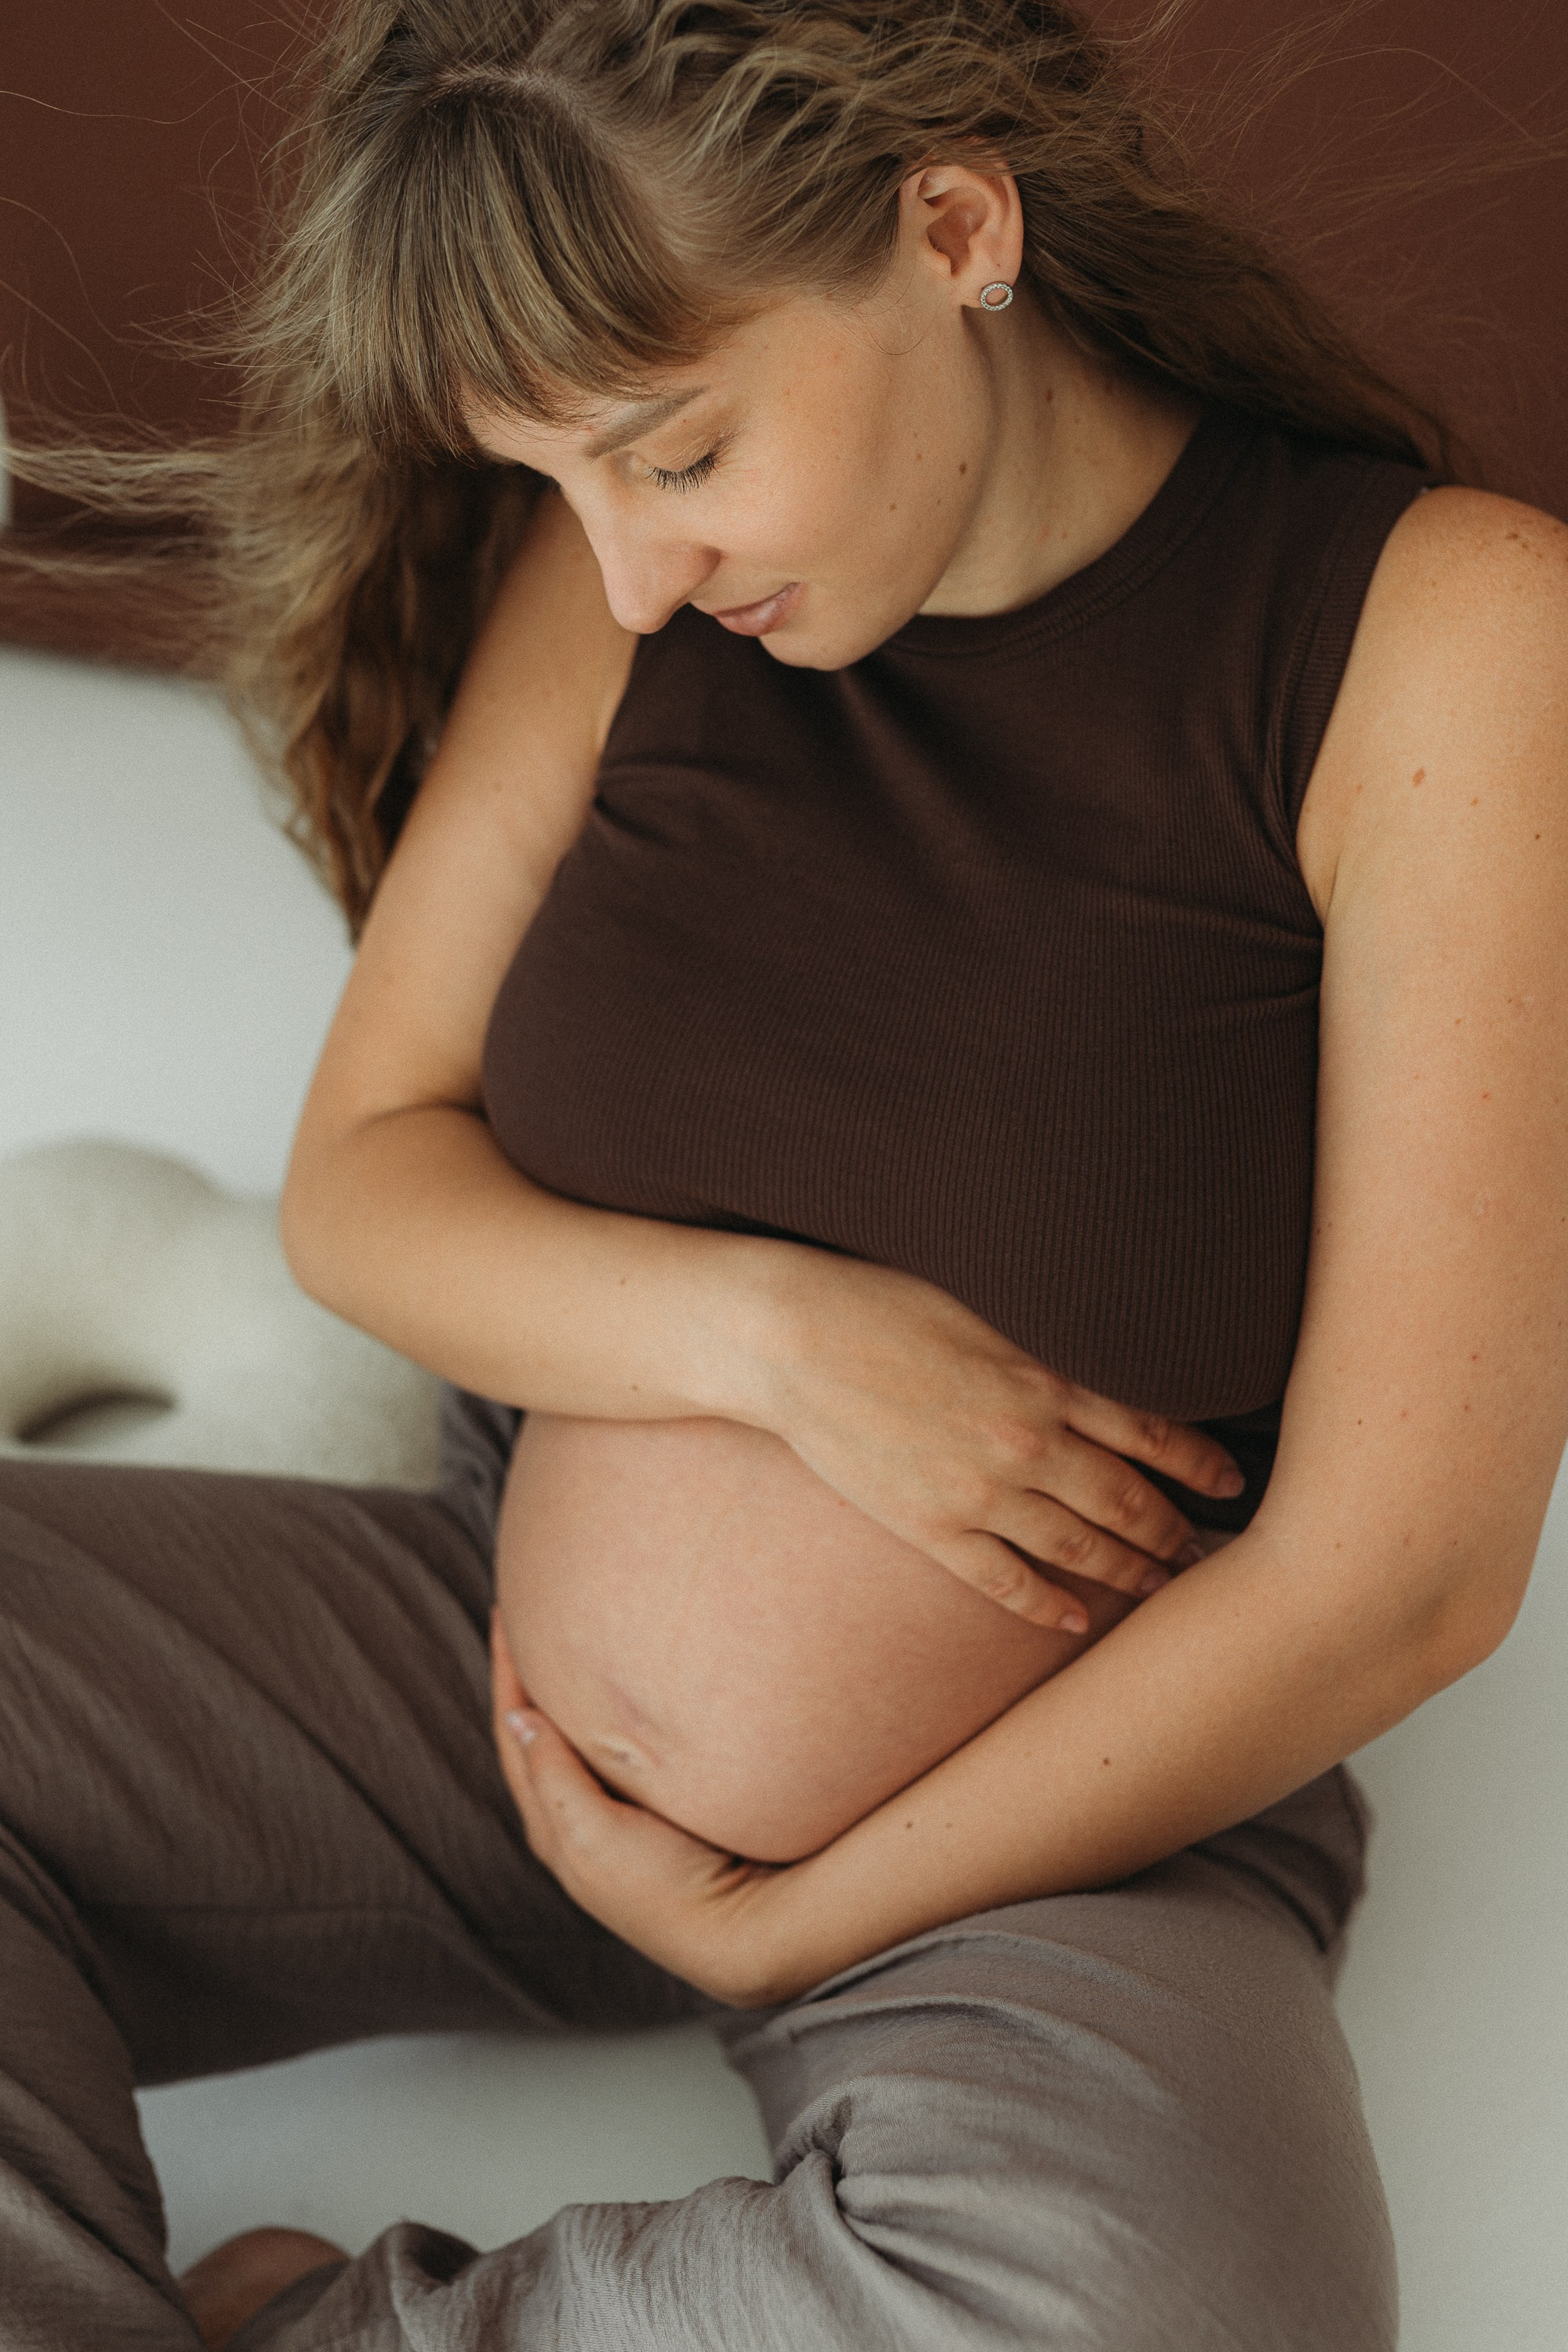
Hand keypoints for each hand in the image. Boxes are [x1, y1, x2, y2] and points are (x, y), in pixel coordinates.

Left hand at [491, 1613, 791, 2005]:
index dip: (506, 1674)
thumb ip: (554, 1778)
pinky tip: (618, 1695)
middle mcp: (575, 1823)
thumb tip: (518, 1718)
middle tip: (525, 1620)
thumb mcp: (593, 1836)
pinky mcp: (652, 1818)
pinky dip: (599, 1716)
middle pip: (535, 1734)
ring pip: (571, 1742)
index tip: (505, 1615)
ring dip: (561, 1696)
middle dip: (526, 1679)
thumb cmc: (665, 1889)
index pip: (515, 1732)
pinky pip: (611, 1753)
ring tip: (564, 1646)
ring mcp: (614, 1822)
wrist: (738, 1931)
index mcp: (553, 1825)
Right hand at [758, 1253, 1245, 1631]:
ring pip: (1077, 1545)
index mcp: (1045, 1378)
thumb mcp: (983, 1301)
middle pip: (1127, 1499)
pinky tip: (1075, 1619)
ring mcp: (978, 1493)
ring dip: (1128, 1568)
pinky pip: (1003, 1580)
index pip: (1151, 1431)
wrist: (790, 1340)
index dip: (1199, 1461)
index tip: (1230, 1479)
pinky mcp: (930, 1527)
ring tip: (1161, 1582)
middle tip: (1206, 1547)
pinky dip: (1046, 1604)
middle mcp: (1025, 1443)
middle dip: (1174, 1526)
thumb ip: (1046, 1336)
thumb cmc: (881, 1301)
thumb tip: (1103, 1341)